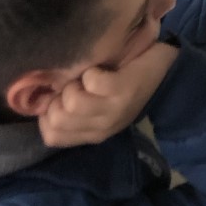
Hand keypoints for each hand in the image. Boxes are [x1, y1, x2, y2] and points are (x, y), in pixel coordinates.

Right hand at [38, 41, 177, 146]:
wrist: (165, 72)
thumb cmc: (124, 85)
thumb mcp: (96, 106)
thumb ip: (70, 111)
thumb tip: (41, 101)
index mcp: (92, 133)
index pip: (51, 136)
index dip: (49, 113)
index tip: (63, 97)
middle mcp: (101, 127)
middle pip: (57, 119)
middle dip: (61, 95)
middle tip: (80, 85)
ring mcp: (112, 110)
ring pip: (71, 102)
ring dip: (76, 82)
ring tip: (91, 77)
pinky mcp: (122, 91)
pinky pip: (92, 82)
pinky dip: (93, 70)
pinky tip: (103, 70)